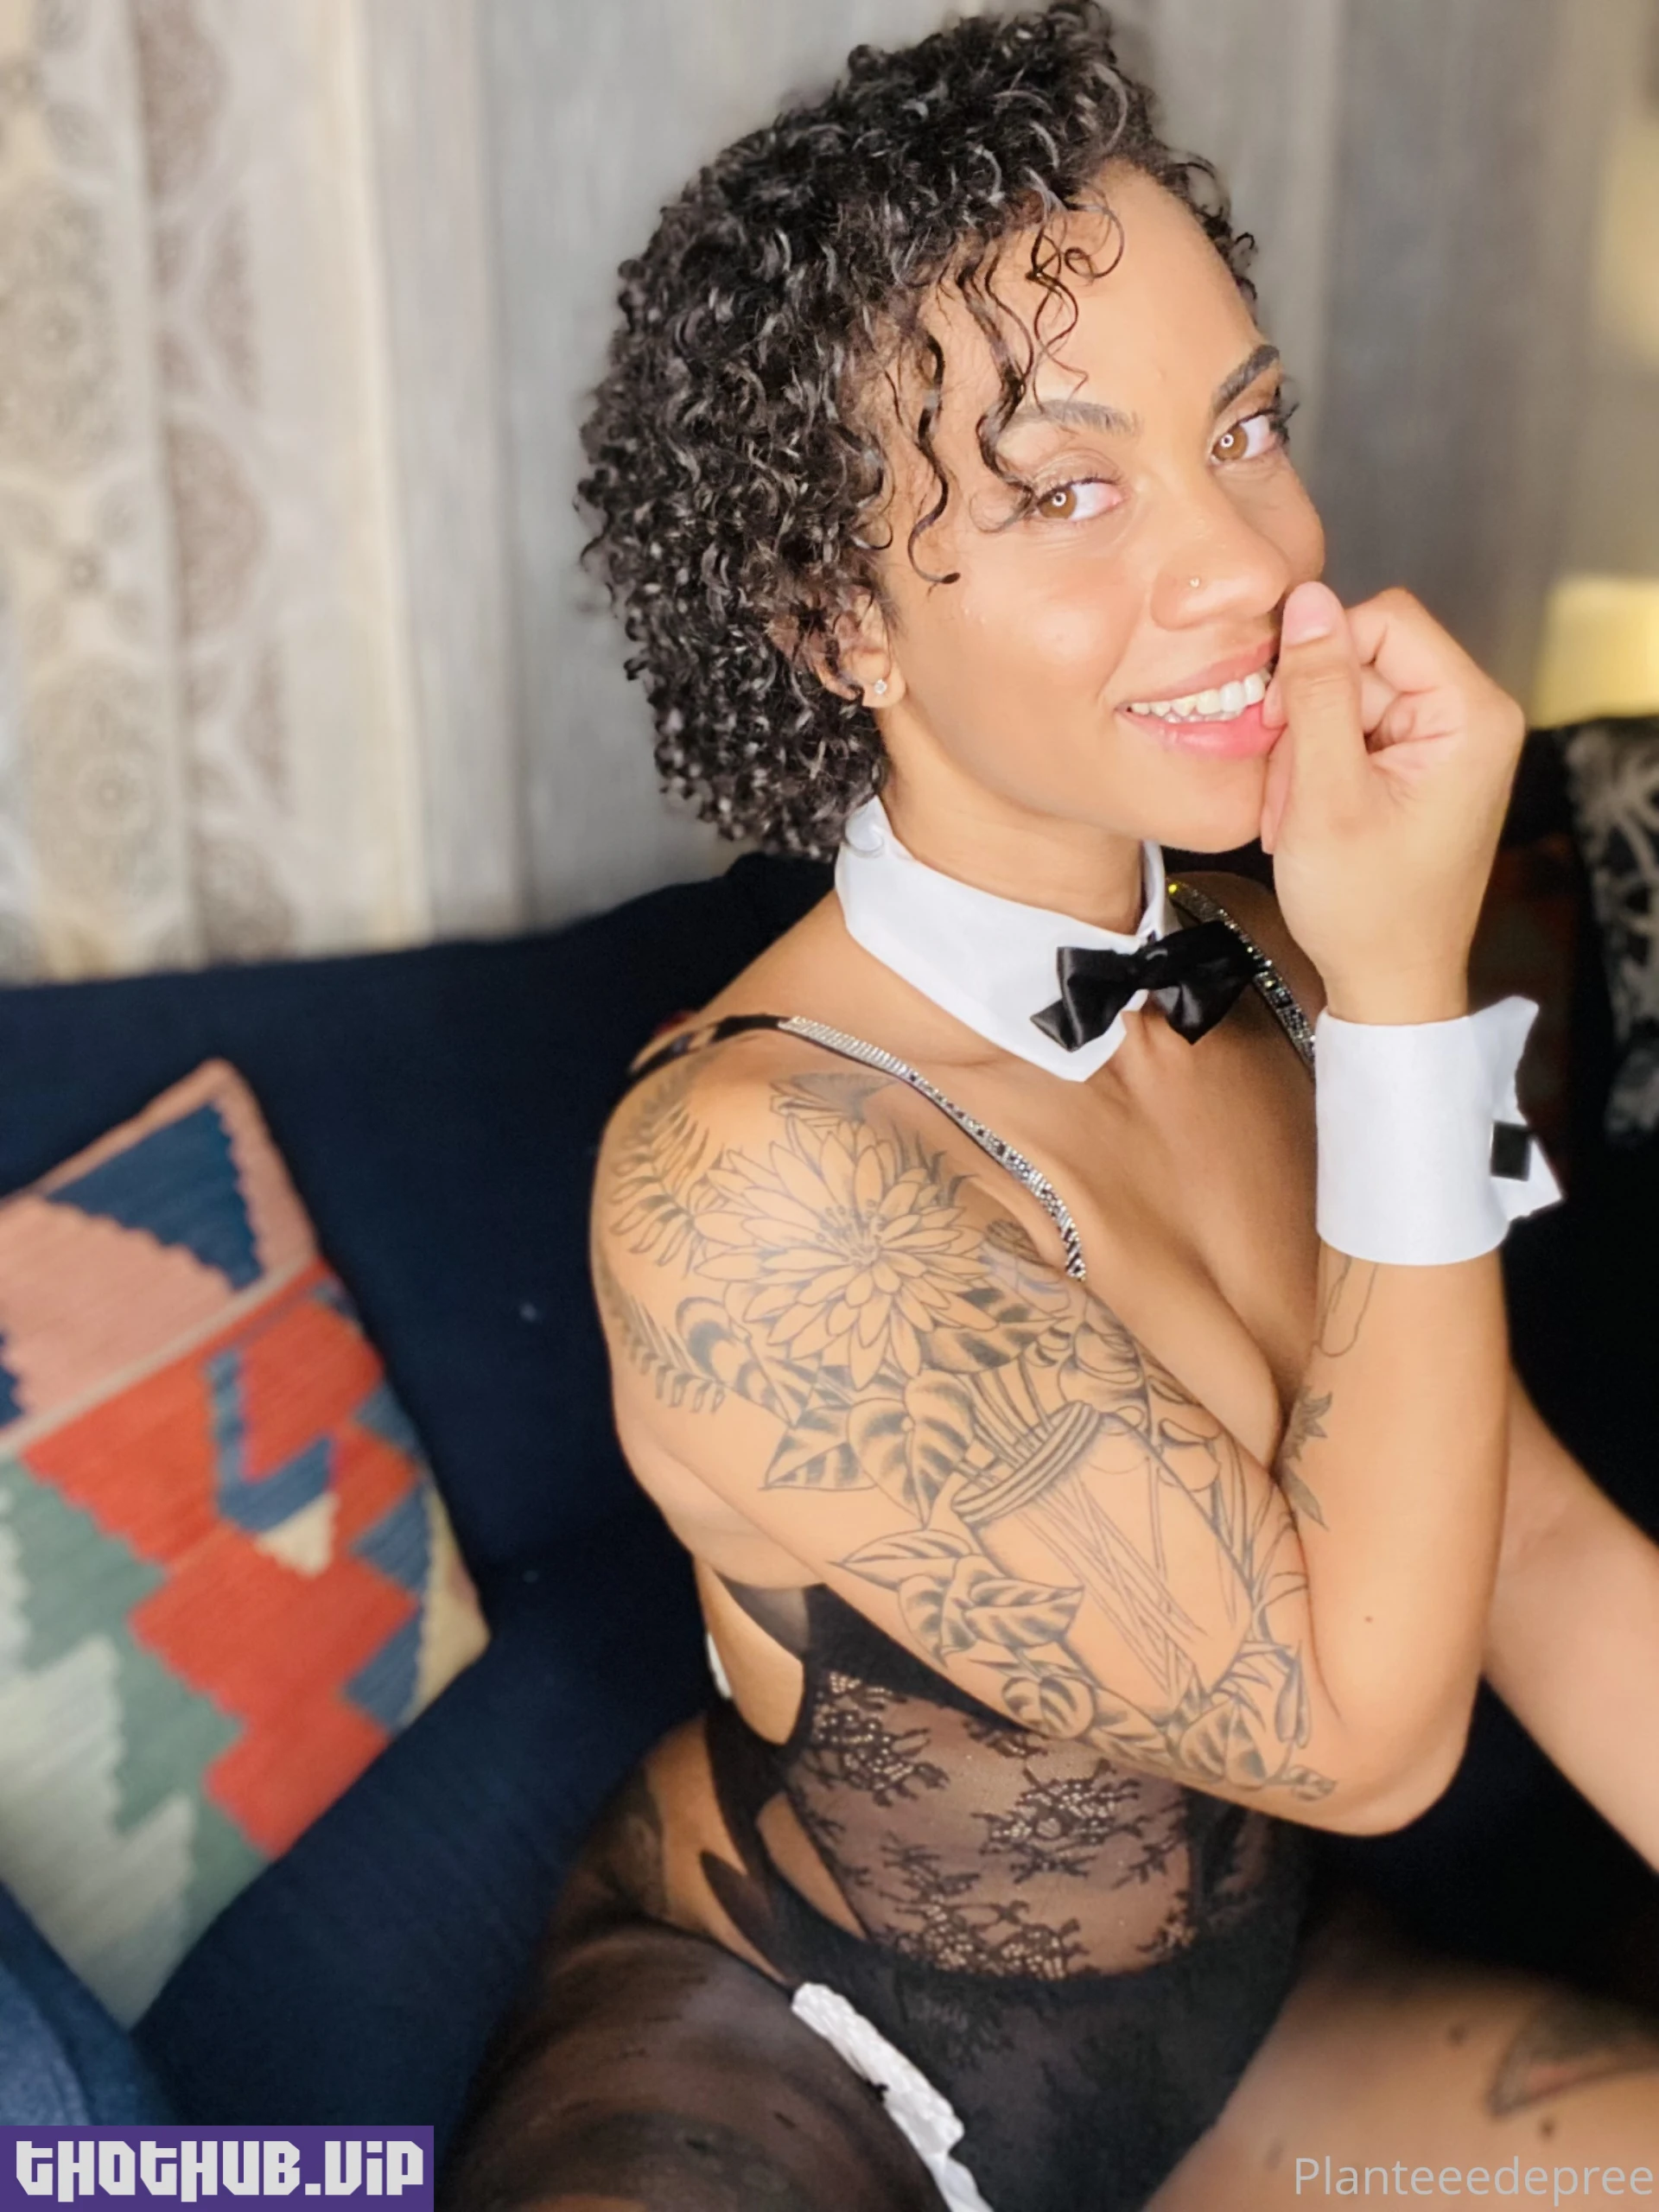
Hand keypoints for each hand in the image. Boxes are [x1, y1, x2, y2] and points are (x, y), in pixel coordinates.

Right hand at [1260, 581, 1524, 1023]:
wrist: (1389, 982)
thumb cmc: (1368, 909)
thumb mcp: (1325, 795)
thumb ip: (1318, 691)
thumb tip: (1308, 601)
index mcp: (1471, 715)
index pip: (1386, 621)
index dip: (1322, 659)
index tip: (1283, 718)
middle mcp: (1471, 717)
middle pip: (1365, 660)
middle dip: (1310, 717)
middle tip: (1290, 788)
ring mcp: (1446, 741)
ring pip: (1349, 697)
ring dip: (1306, 750)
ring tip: (1296, 815)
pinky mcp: (1421, 763)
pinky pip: (1355, 731)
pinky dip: (1319, 768)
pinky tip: (1307, 813)